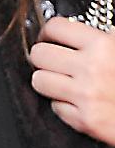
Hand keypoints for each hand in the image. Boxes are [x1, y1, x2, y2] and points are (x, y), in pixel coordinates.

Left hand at [30, 16, 114, 144]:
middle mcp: (91, 69)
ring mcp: (85, 96)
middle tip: (53, 60)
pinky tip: (78, 100)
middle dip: (44, 56)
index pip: (55, 27)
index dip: (48, 32)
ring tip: (63, 80)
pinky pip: (55, 107)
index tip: (49, 37)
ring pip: (39, 81)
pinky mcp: (85, 120)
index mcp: (104, 46)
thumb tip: (89, 27)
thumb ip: (109, 37)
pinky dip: (63, 104)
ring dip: (48, 80)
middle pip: (39, 54)